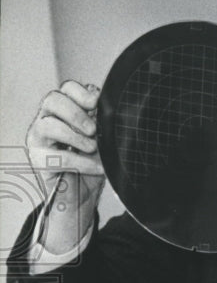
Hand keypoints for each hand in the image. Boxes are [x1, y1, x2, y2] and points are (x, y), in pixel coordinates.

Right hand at [26, 80, 104, 252]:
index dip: (82, 94)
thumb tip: (112, 115)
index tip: (97, 105)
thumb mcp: (104, 140)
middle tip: (93, 130)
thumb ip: (104, 124)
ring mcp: (39, 137)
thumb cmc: (93, 162)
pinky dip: (81, 162)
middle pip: (53, 100)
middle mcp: (47, 118)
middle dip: (76, 114)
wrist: (84, 194)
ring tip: (92, 148)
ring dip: (74, 136)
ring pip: (48, 124)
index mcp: (65, 109)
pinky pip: (57, 157)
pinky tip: (97, 168)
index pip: (67, 88)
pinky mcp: (38, 159)